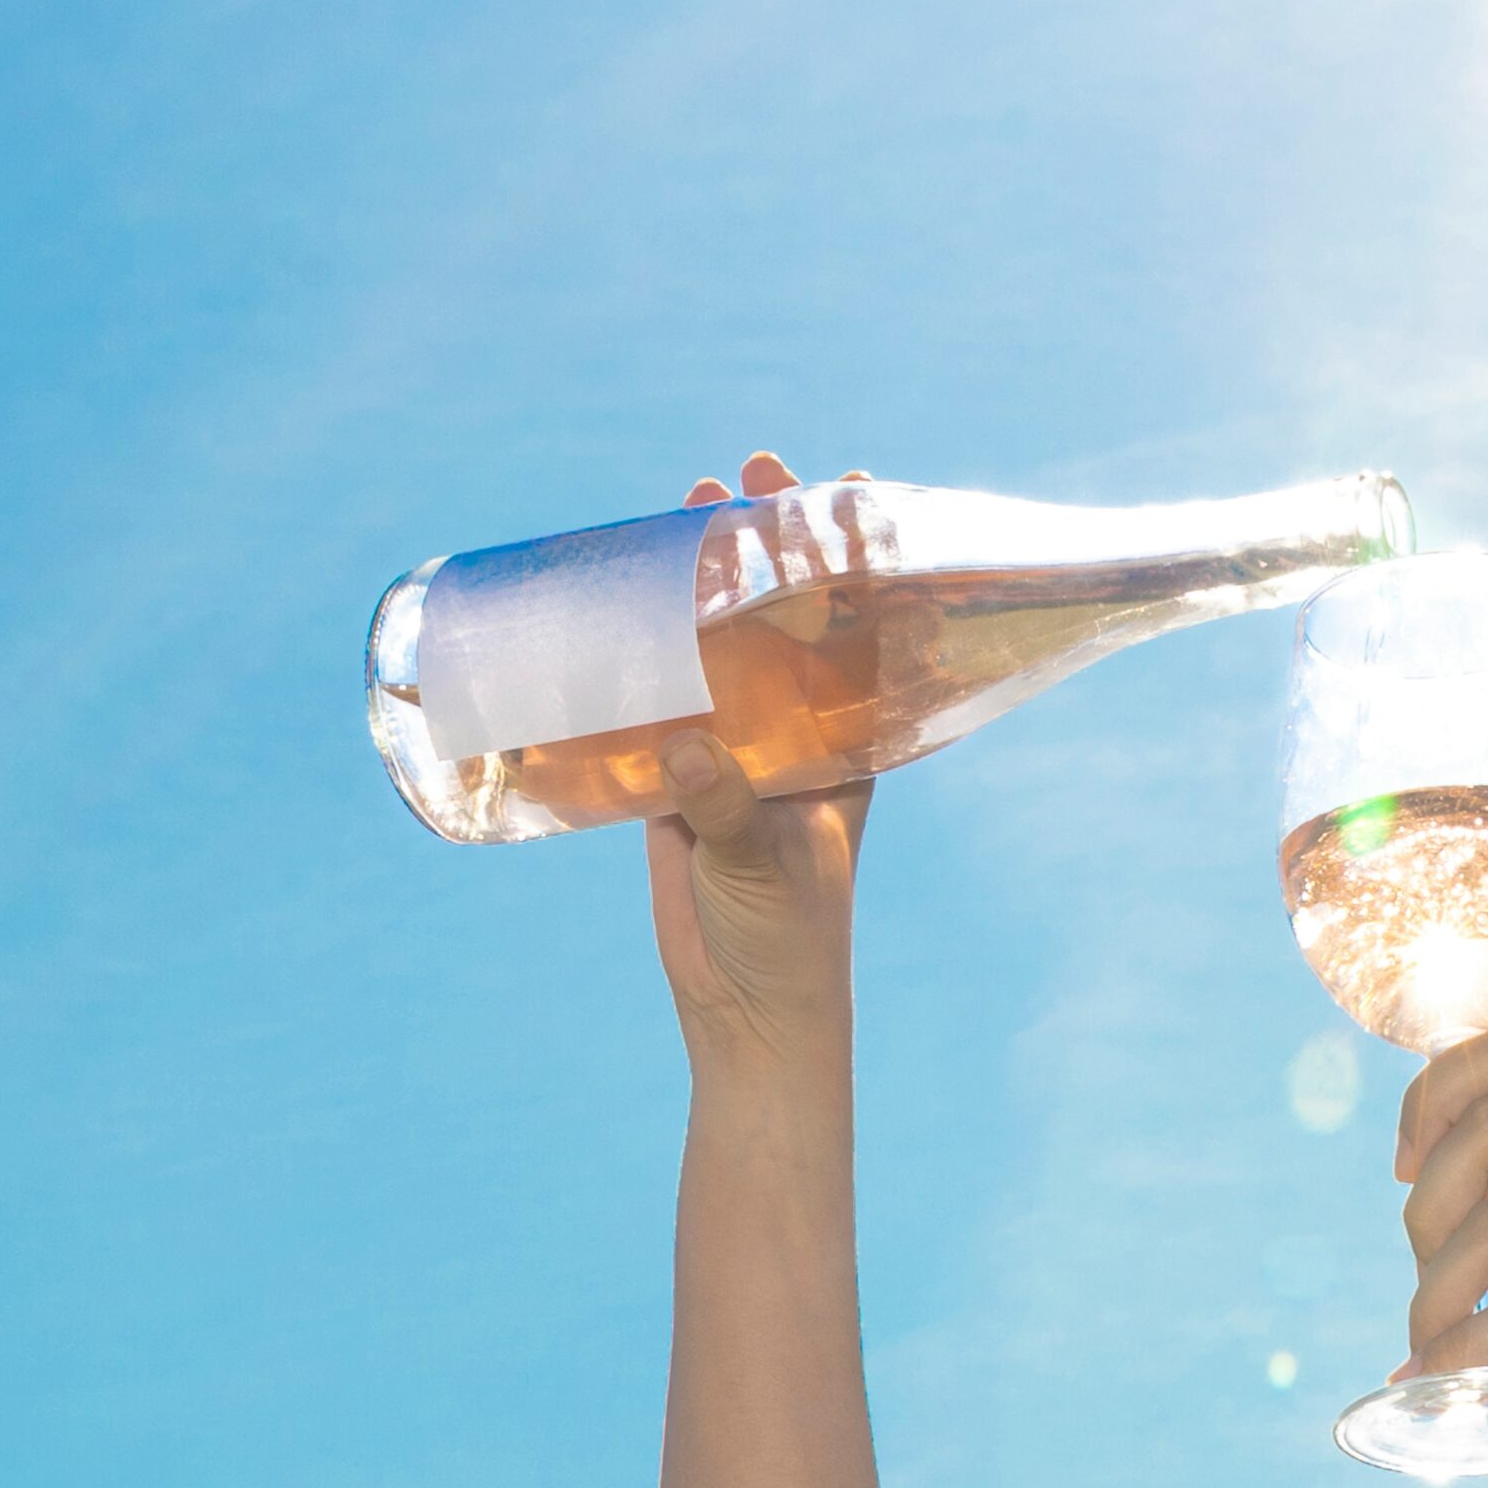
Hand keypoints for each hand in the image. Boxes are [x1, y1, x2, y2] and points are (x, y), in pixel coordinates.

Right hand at [646, 451, 874, 1080]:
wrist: (746, 1011)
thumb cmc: (787, 938)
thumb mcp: (763, 868)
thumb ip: (725, 810)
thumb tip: (683, 749)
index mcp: (850, 743)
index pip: (871, 634)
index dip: (869, 564)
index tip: (857, 488)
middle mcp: (798, 732)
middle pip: (791, 617)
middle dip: (774, 545)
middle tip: (750, 476)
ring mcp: (737, 746)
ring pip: (724, 643)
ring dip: (707, 578)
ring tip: (687, 503)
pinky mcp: (679, 775)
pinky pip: (661, 694)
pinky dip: (642, 647)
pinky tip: (616, 592)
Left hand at [1393, 1030, 1487, 1487]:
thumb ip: (1481, 1214)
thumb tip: (1404, 1165)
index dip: (1431, 1096)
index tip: (1404, 1171)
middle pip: (1487, 1124)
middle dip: (1426, 1213)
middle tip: (1426, 1301)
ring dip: (1441, 1301)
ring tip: (1435, 1358)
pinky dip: (1475, 1348)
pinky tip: (1459, 1381)